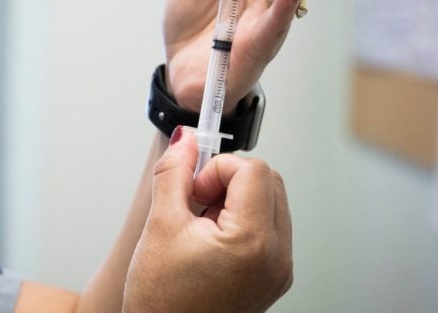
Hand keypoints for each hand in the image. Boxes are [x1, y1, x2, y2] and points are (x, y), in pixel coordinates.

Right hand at [122, 128, 292, 312]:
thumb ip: (173, 174)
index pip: (253, 170)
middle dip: (227, 179)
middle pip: (267, 182)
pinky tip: (207, 238)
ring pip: (268, 202)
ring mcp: (278, 270)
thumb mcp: (160, 225)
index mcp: (254, 243)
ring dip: (233, 198)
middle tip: (194, 199)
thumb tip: (185, 141)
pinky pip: (266, 228)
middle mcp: (277, 257)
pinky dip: (239, 220)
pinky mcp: (272, 277)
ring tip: (198, 223)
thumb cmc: (162, 301)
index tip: (193, 185)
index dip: (218, 168)